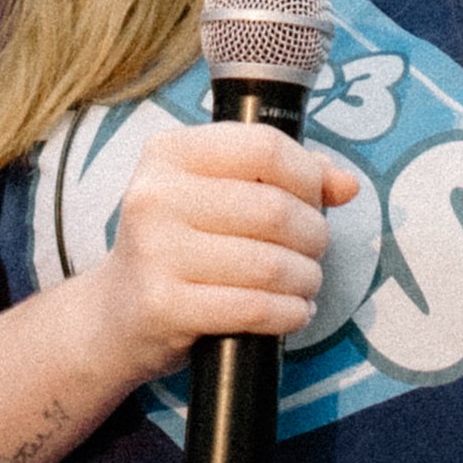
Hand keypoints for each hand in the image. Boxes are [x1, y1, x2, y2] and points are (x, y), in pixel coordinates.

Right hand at [90, 123, 362, 386]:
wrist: (117, 315)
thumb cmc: (181, 248)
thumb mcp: (218, 195)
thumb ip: (283, 178)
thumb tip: (346, 184)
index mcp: (170, 152)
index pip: (265, 147)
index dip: (308, 177)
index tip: (315, 202)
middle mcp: (154, 195)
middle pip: (275, 210)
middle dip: (314, 237)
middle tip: (312, 254)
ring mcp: (155, 251)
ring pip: (271, 264)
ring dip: (306, 280)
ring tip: (304, 285)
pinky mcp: (163, 305)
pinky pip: (255, 307)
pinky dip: (289, 313)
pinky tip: (291, 312)